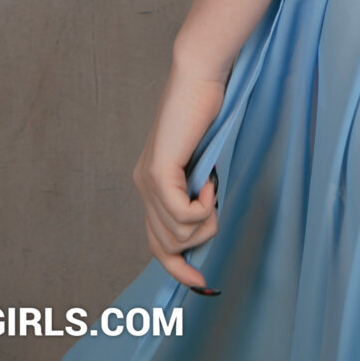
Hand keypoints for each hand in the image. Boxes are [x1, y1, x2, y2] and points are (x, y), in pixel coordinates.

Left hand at [133, 61, 228, 291]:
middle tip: (215, 212)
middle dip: (196, 245)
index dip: (177, 267)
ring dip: (204, 220)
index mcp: (151, 184)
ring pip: (176, 234)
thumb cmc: (206, 111)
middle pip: (165, 246)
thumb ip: (196, 189)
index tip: (201, 283)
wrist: (199, 77)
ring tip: (213, 190)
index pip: (156, 243)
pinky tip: (209, 182)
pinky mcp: (159, 172)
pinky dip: (202, 207)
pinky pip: (181, 215)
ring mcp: (149, 180)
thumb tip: (206, 224)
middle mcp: (143, 186)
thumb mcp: (201, 162)